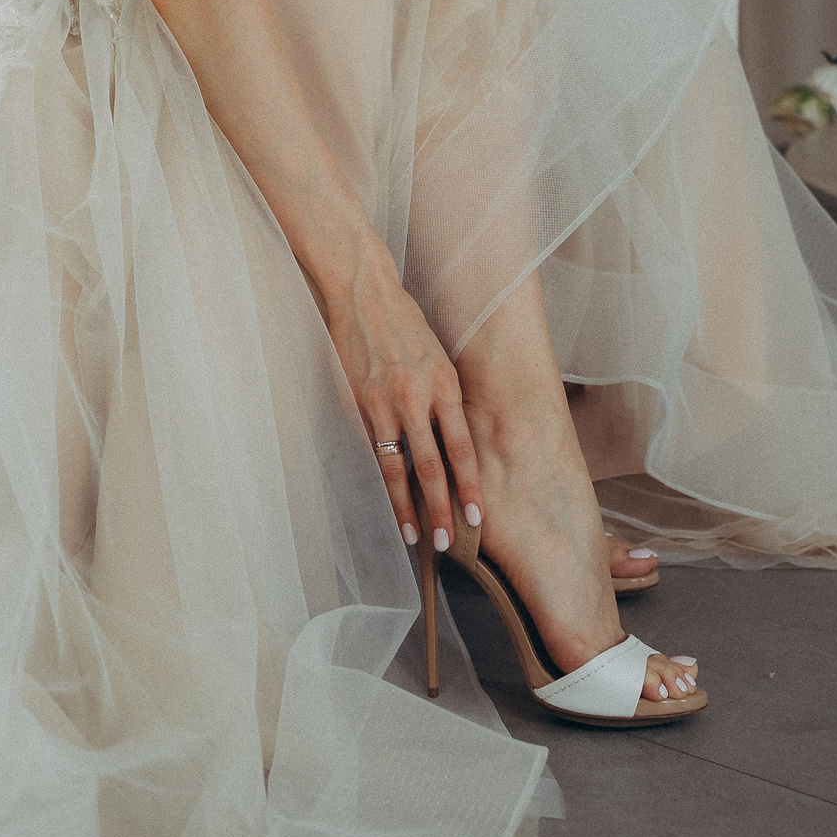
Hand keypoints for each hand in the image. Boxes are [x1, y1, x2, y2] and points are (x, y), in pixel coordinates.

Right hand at [319, 235, 481, 549]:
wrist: (365, 293)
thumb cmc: (405, 322)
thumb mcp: (438, 356)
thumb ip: (443, 397)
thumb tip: (450, 437)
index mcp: (446, 384)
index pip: (462, 449)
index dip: (470, 486)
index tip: (477, 516)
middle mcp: (419, 397)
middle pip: (433, 467)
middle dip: (442, 509)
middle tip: (450, 543)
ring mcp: (386, 402)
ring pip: (399, 467)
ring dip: (406, 506)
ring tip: (413, 535)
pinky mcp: (359, 402)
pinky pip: (372, 448)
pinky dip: (380, 478)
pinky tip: (385, 499)